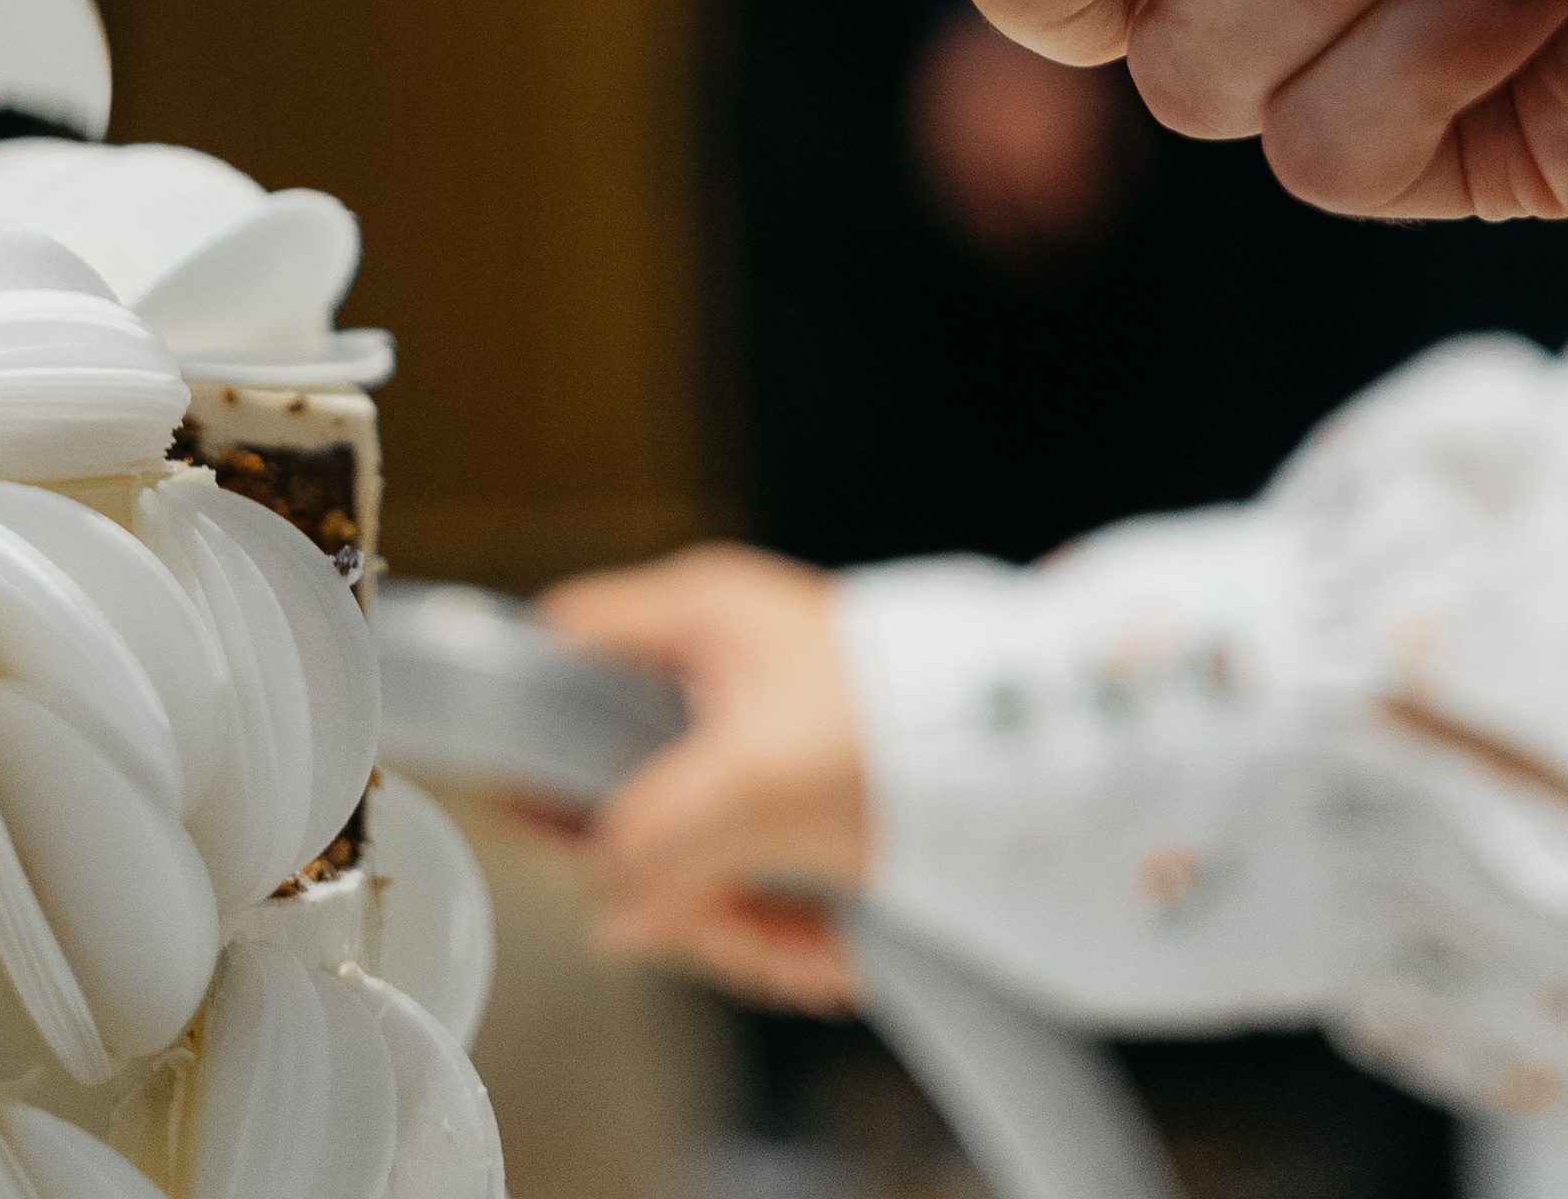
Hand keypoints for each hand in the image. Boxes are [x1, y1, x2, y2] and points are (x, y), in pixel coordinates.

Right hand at [540, 545, 868, 1010]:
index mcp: (698, 617)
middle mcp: (722, 668)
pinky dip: (784, 923)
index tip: (536, 817)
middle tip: (725, 924)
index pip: (567, 646)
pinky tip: (826, 950)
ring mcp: (761, 734)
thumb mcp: (751, 783)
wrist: (1033, 770)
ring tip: (804, 952)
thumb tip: (608, 899)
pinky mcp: (802, 796)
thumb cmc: (901, 733)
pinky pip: (753, 870)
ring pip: (692, 846)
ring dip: (741, 921)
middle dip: (677, 881)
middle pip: (628, 786)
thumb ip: (650, 838)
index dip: (534, 727)